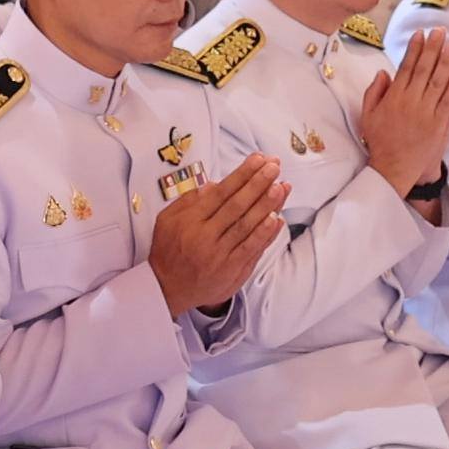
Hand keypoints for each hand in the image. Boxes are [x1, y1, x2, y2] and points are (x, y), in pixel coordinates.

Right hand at [149, 154, 288, 317]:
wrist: (167, 288)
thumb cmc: (168, 251)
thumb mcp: (167, 220)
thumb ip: (188, 201)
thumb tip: (214, 185)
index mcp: (190, 221)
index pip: (221, 193)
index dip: (241, 175)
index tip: (257, 160)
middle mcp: (206, 237)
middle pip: (237, 206)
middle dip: (258, 183)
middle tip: (274, 166)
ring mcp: (221, 255)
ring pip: (248, 226)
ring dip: (267, 205)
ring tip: (281, 187)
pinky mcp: (232, 270)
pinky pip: (252, 249)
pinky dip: (266, 234)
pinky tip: (277, 218)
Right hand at [360, 27, 448, 196]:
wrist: (394, 169)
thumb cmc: (379, 141)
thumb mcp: (367, 115)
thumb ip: (374, 92)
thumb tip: (384, 72)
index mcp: (394, 99)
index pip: (406, 68)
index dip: (414, 50)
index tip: (420, 34)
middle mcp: (412, 103)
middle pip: (425, 71)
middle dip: (433, 48)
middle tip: (440, 31)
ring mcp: (429, 114)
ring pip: (440, 83)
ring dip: (448, 63)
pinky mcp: (441, 125)